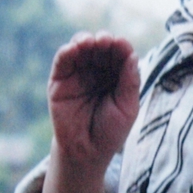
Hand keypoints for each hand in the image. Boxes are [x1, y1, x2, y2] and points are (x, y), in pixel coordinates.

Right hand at [48, 32, 138, 169]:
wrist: (86, 152)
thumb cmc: (111, 131)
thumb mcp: (127, 108)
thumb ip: (130, 82)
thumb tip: (133, 55)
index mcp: (117, 76)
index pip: (120, 55)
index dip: (121, 47)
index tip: (122, 44)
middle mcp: (98, 71)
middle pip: (101, 48)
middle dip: (104, 41)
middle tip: (106, 41)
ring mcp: (78, 74)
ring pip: (81, 48)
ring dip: (85, 40)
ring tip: (91, 42)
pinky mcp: (59, 80)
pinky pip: (62, 60)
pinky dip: (67, 51)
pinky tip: (74, 48)